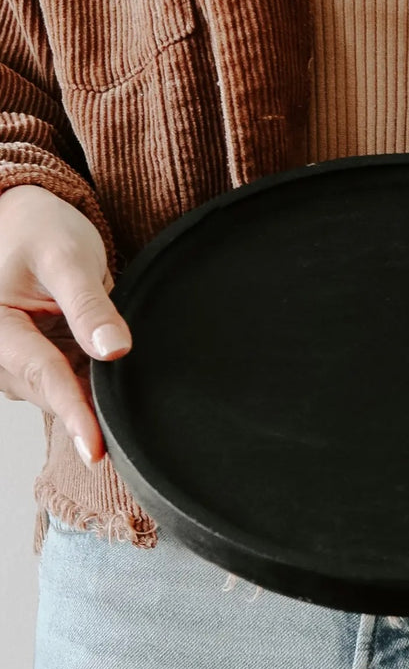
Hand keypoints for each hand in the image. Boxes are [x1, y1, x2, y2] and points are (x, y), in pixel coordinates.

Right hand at [0, 185, 132, 464]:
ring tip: (134, 413)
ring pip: (62, 395)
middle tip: (135, 439)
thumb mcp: (66, 257)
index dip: (74, 413)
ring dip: (94, 401)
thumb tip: (114, 350)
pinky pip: (70, 386)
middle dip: (91, 413)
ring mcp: (17, 363)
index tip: (96, 449)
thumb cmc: (39, 229)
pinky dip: (94, 390)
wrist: (28, 219)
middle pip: (53, 392)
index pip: (43, 374)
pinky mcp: (38, 364)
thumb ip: (88, 304)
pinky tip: (122, 395)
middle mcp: (0, 352)